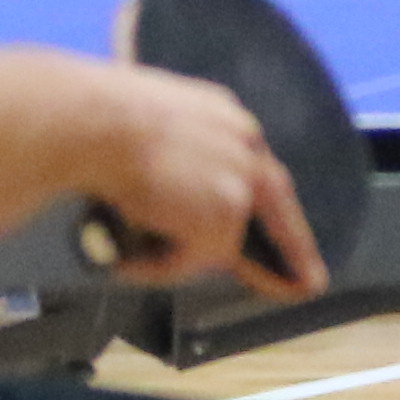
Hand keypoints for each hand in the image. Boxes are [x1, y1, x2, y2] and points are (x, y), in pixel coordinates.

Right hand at [66, 61, 324, 302]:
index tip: (275, 225)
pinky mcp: (226, 214)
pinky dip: (161, 267)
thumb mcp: (145, 128)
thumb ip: (171, 158)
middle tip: (310, 283)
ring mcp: (239, 178)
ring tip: (133, 260)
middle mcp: (243, 142)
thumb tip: (163, 198)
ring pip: (222, 241)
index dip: (263, 202)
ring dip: (181, 259)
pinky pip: (195, 261)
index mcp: (222, 116)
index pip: (254, 167)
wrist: (89, 122)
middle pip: (277, 204)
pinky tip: (129, 257)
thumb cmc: (94, 120)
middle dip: (295, 249)